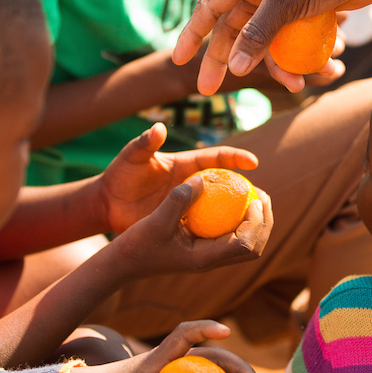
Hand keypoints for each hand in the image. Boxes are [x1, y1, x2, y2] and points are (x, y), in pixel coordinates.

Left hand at [99, 123, 259, 232]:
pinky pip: (207, 228)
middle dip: (249, 189)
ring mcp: (190, 204)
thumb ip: (143, 143)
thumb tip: (159, 128)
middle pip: (229, 184)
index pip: (217, 158)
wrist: (106, 203)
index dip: (236, 158)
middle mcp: (193, 184)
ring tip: (258, 225)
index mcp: (186, 164)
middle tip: (265, 200)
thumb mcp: (131, 157)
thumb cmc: (118, 175)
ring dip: (239, 216)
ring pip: (222, 209)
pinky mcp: (183, 221)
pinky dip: (220, 234)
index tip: (254, 162)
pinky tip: (232, 244)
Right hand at [109, 173, 271, 278]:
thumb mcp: (156, 220)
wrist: (123, 263)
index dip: (257, 222)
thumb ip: (180, 200)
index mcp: (204, 259)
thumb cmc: (137, 244)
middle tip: (263, 196)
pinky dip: (238, 220)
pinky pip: (229, 236)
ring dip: (255, 223)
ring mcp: (207, 257)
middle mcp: (210, 261)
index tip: (255, 198)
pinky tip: (232, 199)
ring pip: (244, 244)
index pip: (245, 245)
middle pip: (253, 248)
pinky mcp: (201, 249)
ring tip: (255, 197)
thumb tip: (204, 178)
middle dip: (264, 223)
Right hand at [173, 0, 371, 96]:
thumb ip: (258, 34)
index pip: (209, 8)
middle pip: (233, 32)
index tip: (179, 60)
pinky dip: (307, 59)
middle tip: (208, 90)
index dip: (192, 35)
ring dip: (282, 66)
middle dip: (227, 62)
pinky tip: (328, 68)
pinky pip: (294, 44)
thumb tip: (236, 67)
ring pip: (267, 44)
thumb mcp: (286, 1)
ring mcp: (282, 5)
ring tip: (298, 84)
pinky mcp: (304, 16)